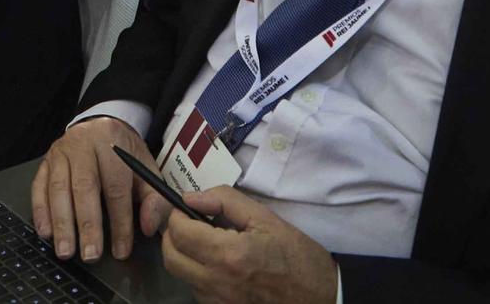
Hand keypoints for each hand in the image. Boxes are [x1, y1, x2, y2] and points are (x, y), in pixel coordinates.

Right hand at [29, 117, 159, 263]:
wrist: (100, 124)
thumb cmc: (123, 152)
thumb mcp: (145, 167)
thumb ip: (152, 197)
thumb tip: (148, 227)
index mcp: (112, 142)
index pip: (116, 187)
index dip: (119, 222)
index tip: (121, 249)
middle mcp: (83, 144)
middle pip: (84, 188)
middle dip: (87, 225)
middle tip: (90, 254)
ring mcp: (60, 152)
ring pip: (58, 189)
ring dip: (62, 223)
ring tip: (66, 251)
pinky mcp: (45, 161)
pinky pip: (39, 187)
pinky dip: (41, 211)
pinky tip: (46, 232)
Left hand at [161, 186, 338, 303]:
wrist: (319, 297)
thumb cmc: (296, 256)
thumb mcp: (265, 217)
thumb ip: (225, 200)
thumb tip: (191, 197)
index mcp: (229, 254)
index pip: (179, 232)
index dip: (177, 214)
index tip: (187, 207)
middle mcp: (217, 282)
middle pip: (171, 257)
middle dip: (173, 235)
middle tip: (189, 222)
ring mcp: (217, 302)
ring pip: (180, 275)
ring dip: (183, 254)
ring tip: (205, 241)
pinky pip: (196, 289)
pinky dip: (196, 272)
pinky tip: (216, 262)